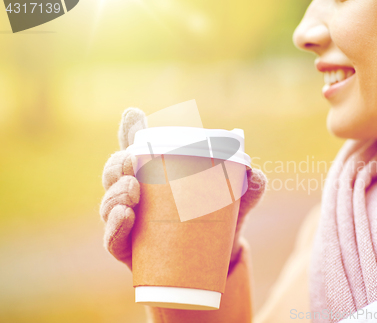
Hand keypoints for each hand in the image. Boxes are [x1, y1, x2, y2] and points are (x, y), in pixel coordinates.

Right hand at [99, 108, 266, 269]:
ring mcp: (130, 222)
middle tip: (133, 163)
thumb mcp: (234, 204)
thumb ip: (248, 189)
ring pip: (109, 203)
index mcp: (158, 176)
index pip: (138, 149)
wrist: (213, 263)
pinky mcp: (129, 250)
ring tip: (132, 190)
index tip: (134, 115)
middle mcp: (137, 195)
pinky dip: (115, 226)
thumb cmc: (218, 222)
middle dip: (118, 163)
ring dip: (115, 193)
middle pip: (115, 172)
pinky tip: (125, 215)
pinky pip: (113, 238)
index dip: (130, 130)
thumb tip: (255, 175)